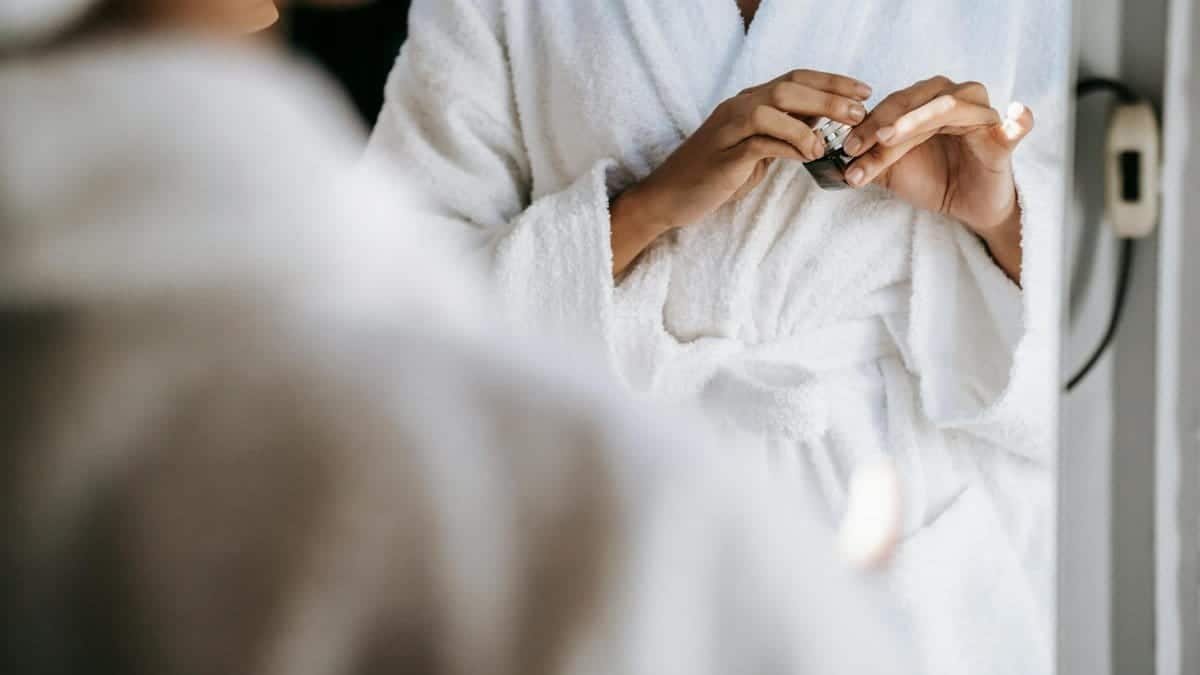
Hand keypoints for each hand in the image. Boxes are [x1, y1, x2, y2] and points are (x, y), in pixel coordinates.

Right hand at [610, 69, 871, 275]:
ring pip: (772, 107)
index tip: (863, 91)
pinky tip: (806, 158)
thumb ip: (781, 133)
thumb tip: (818, 124)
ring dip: (808, 122)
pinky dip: (788, 147)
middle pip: (788, 88)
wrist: (669, 196)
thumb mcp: (754, 149)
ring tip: (829, 143)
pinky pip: (760, 142)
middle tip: (859, 113)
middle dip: (829, 97)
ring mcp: (729, 129)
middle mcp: (738, 108)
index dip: (831, 82)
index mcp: (748, 103)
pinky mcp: (725, 155)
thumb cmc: (713, 174)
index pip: (795, 80)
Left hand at [840, 77, 1032, 280]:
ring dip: (915, 122)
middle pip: (916, 102)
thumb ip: (868, 158)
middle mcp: (956, 101)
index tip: (844, 146)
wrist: (967, 208)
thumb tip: (832, 157)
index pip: (894, 105)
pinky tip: (1016, 115)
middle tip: (858, 146)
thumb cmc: (933, 180)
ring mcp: (982, 118)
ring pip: (947, 108)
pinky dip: (1017, 121)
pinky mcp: (1003, 141)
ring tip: (890, 138)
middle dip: (883, 123)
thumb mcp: (892, 171)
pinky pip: (1014, 128)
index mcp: (928, 102)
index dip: (868, 123)